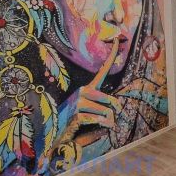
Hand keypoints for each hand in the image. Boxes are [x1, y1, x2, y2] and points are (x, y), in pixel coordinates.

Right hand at [51, 39, 122, 169]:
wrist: (57, 136)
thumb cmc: (76, 124)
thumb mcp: (91, 114)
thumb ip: (103, 110)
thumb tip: (116, 115)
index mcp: (87, 89)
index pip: (102, 71)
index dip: (112, 56)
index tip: (118, 39)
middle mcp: (82, 91)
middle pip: (110, 100)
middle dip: (114, 112)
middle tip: (112, 120)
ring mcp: (78, 102)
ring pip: (106, 112)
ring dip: (108, 122)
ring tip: (101, 127)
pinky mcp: (76, 113)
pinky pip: (98, 119)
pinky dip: (101, 126)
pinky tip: (96, 128)